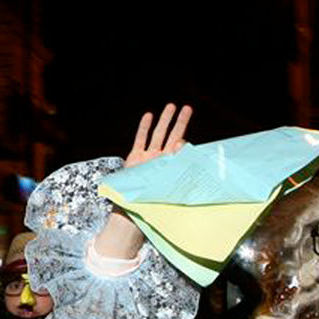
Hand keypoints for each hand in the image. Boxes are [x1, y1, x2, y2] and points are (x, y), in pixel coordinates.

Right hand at [94, 103, 192, 258]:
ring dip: (164, 120)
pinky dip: (144, 128)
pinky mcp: (135, 158)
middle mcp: (160, 160)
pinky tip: (149, 115)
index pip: (181, 149)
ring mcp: (148, 157)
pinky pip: (140, 139)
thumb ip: (174, 167)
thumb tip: (182, 147)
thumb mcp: (167, 187)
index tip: (185, 142)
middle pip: (172, 136)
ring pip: (158, 134)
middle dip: (180, 122)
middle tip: (187, 108)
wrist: (131, 211)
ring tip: (171, 106)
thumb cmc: (151, 204)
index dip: (184, 144)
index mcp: (170, 167)